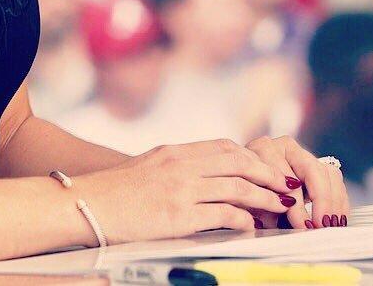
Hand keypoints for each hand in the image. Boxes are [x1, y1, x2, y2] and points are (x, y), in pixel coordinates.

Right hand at [75, 138, 298, 245]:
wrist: (88, 204)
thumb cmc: (113, 191)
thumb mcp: (146, 168)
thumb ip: (173, 167)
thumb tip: (198, 176)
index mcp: (173, 152)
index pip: (222, 146)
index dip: (249, 156)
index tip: (265, 167)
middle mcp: (180, 165)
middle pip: (236, 162)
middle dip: (265, 174)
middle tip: (284, 185)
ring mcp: (181, 189)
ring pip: (236, 187)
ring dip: (263, 197)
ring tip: (280, 207)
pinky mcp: (180, 216)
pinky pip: (223, 215)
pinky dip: (243, 220)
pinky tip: (251, 226)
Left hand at [243, 135, 350, 229]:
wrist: (244, 184)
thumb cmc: (245, 192)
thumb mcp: (249, 200)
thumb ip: (267, 207)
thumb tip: (295, 223)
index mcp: (262, 148)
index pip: (283, 175)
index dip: (294, 203)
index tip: (301, 224)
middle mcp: (283, 146)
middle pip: (312, 169)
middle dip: (320, 199)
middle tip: (320, 224)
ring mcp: (302, 154)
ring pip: (327, 173)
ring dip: (333, 202)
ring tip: (331, 224)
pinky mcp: (317, 166)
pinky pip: (334, 180)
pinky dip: (338, 202)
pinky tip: (336, 219)